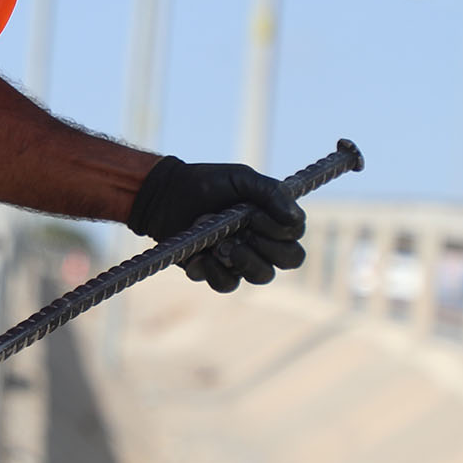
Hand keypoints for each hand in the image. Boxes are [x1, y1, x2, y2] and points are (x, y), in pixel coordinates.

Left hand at [126, 156, 305, 292]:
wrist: (167, 194)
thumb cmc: (207, 183)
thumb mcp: (241, 178)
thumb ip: (271, 192)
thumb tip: (296, 218)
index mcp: (272, 219)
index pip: (295, 235)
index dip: (280, 230)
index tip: (255, 214)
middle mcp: (262, 242)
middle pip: (289, 260)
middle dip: (269, 248)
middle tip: (246, 233)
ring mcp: (240, 260)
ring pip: (262, 275)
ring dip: (244, 260)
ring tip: (220, 245)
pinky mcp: (215, 271)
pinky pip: (227, 284)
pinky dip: (215, 272)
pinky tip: (201, 256)